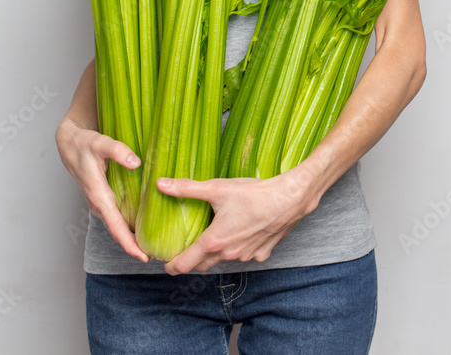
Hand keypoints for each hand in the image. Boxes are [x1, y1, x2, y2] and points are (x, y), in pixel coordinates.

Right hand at [55, 118, 148, 262]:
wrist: (69, 143)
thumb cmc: (84, 144)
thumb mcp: (100, 143)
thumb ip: (117, 151)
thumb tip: (135, 162)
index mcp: (98, 195)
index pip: (115, 225)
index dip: (128, 242)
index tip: (142, 256)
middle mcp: (99, 203)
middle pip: (118, 231)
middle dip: (134, 246)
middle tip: (157, 256)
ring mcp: (101, 203)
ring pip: (117, 225)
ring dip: (132, 237)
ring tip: (153, 247)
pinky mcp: (104, 199)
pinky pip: (117, 217)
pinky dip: (129, 226)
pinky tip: (144, 227)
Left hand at [155, 166, 320, 274]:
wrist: (289, 199)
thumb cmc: (255, 194)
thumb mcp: (217, 188)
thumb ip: (187, 188)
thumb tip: (161, 184)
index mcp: (214, 241)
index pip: (184, 264)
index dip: (171, 265)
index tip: (165, 262)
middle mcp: (229, 254)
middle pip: (202, 265)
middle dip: (192, 259)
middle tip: (187, 246)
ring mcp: (247, 256)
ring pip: (224, 259)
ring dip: (217, 252)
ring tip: (216, 234)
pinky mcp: (262, 254)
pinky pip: (245, 255)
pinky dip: (239, 247)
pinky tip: (242, 232)